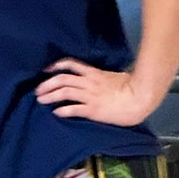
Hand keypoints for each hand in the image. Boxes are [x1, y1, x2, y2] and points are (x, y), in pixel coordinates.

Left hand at [35, 60, 155, 125]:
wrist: (140, 98)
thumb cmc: (132, 88)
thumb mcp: (114, 77)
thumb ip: (102, 77)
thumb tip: (96, 78)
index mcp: (95, 73)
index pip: (72, 64)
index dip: (56, 66)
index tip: (46, 70)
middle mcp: (89, 83)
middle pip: (63, 79)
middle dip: (47, 84)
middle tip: (37, 90)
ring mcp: (90, 96)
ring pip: (64, 92)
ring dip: (50, 96)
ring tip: (40, 100)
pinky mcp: (93, 110)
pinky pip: (73, 109)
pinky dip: (62, 111)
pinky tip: (56, 113)